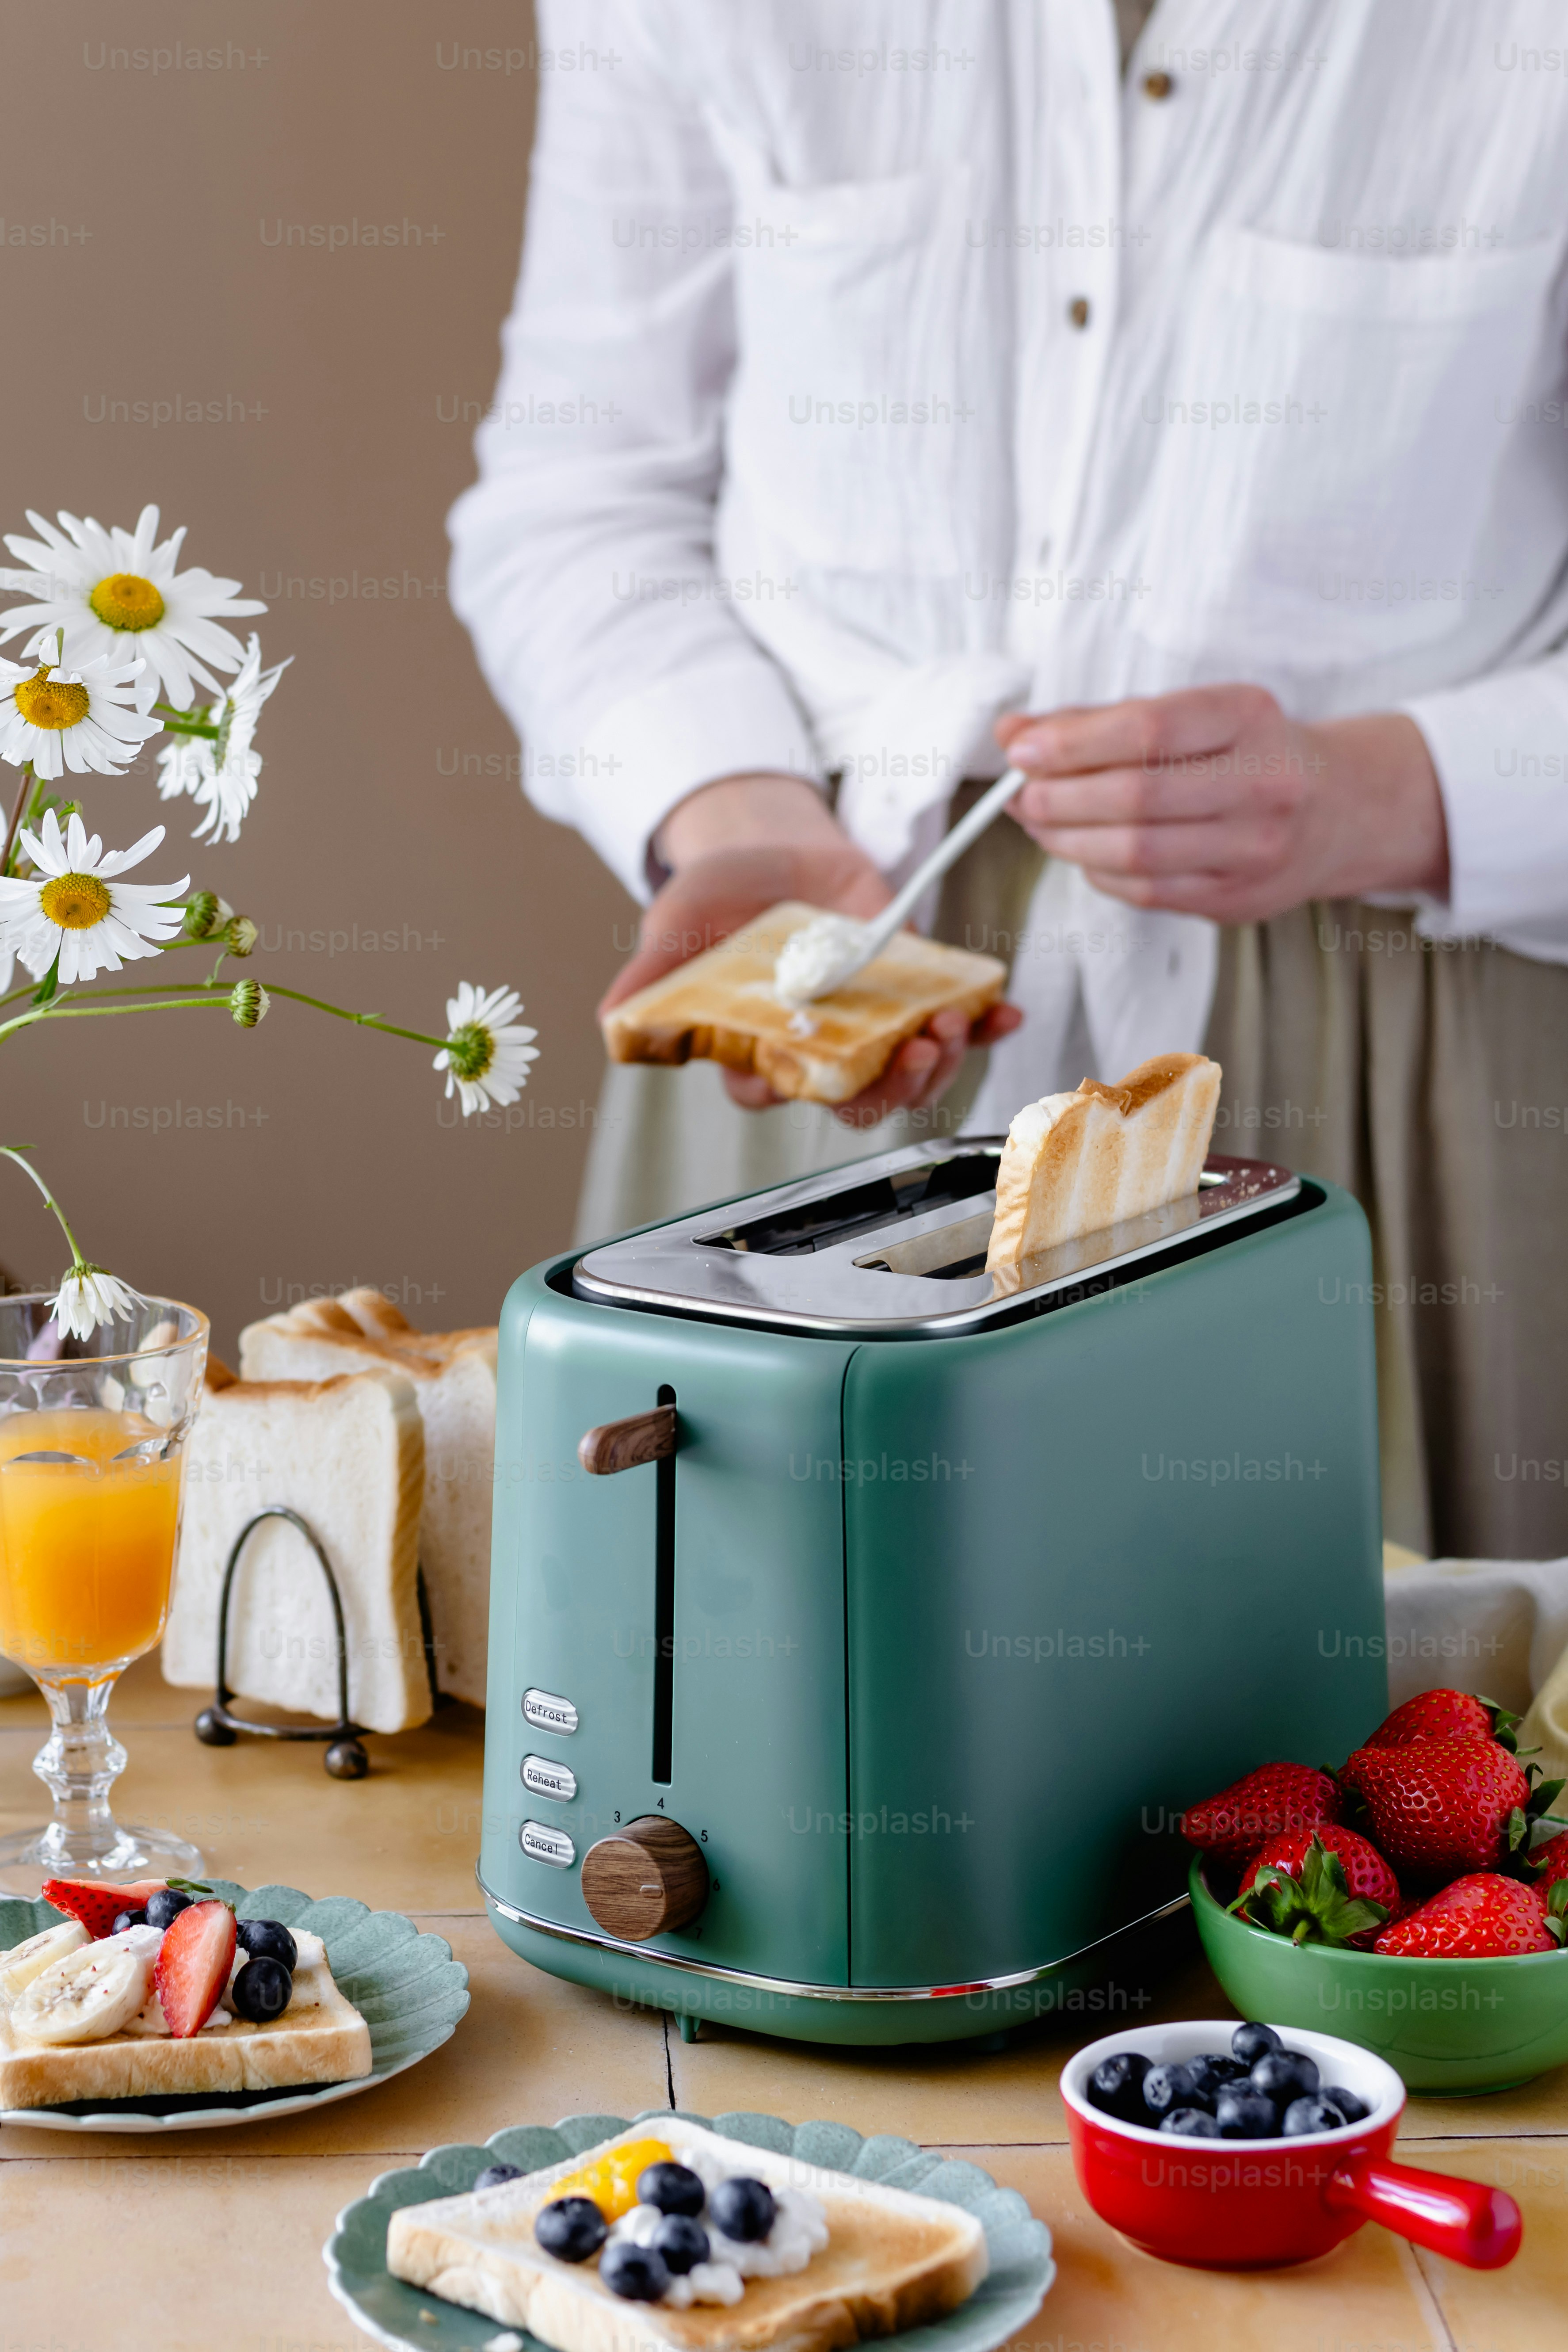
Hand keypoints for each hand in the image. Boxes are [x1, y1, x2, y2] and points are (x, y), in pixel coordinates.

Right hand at [599, 772, 1020, 1125]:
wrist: (777, 847)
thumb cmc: (721, 894)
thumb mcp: (678, 924)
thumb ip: (651, 976)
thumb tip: (611, 1021)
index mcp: (759, 1050)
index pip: (774, 1095)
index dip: (802, 1093)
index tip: (822, 1068)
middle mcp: (821, 1050)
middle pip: (858, 1098)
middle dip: (894, 1086)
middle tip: (917, 1050)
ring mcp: (872, 1026)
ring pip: (911, 1073)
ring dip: (942, 1061)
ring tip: (954, 1025)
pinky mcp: (914, 994)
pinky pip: (957, 1024)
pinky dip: (986, 1024)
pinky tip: (1004, 1013)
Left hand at [997, 686, 1448, 924]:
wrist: (1339, 809)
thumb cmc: (1246, 750)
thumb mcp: (1191, 714)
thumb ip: (1100, 720)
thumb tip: (1013, 731)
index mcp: (1250, 717)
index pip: (1149, 730)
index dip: (1073, 743)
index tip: (1021, 747)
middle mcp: (1264, 784)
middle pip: (1136, 799)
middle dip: (1060, 798)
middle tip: (1021, 793)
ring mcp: (1257, 850)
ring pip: (1136, 854)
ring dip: (1067, 840)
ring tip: (1038, 821)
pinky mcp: (1239, 900)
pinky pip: (1146, 892)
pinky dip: (1098, 871)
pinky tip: (1082, 851)